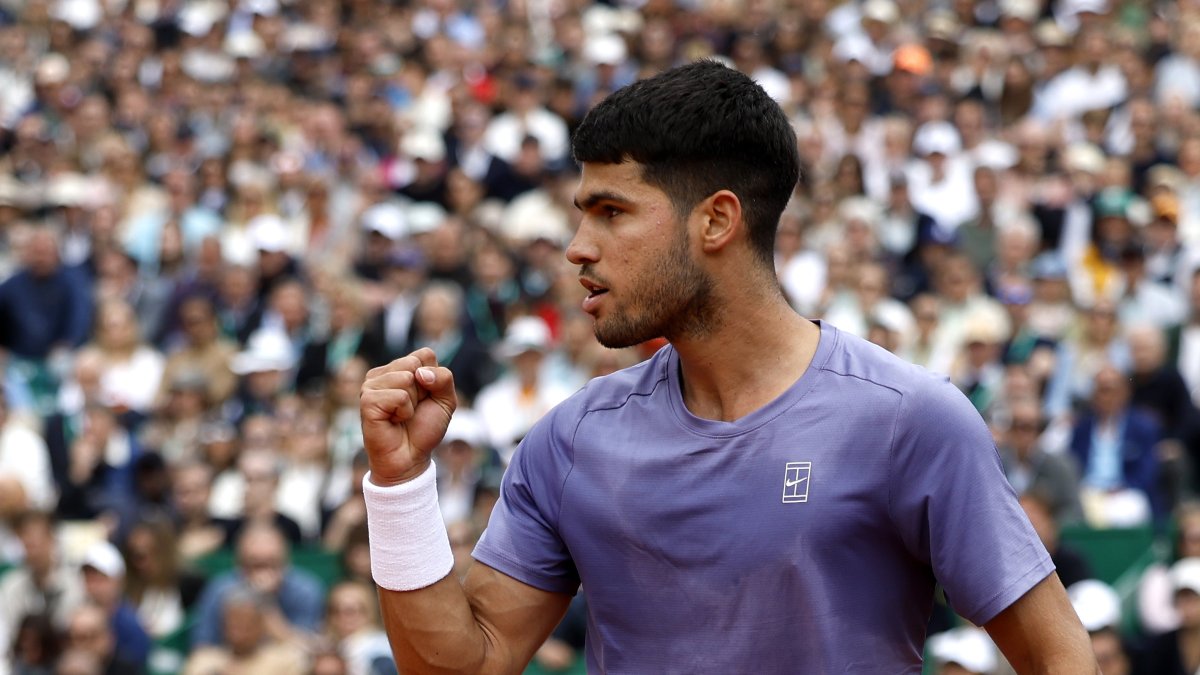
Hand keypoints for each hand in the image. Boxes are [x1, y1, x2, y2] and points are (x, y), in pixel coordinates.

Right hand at [360, 348, 456, 486]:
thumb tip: (419, 373)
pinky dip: (404, 412)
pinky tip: (393, 421)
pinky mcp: (367, 400)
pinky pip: (399, 396)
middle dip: (423, 390)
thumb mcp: (446, 401)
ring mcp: (372, 385)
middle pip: (415, 364)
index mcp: (400, 368)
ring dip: (413, 403)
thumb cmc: (424, 428)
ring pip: (406, 378)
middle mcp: (383, 373)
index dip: (434, 379)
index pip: (425, 354)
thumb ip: (444, 378)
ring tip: (401, 416)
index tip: (425, 398)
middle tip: (412, 409)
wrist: (409, 458)